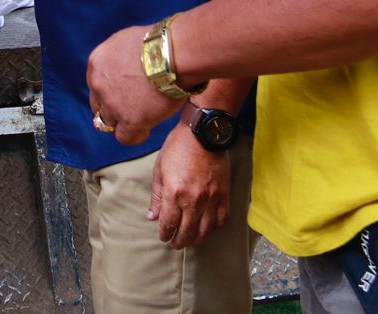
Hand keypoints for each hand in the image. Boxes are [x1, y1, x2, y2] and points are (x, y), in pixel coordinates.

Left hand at [86, 23, 183, 144]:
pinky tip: (147, 129)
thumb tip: (126, 66)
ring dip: (124, 121)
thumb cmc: (160, 44)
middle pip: (99, 105)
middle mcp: (99, 84)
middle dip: (113, 108)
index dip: (110, 92)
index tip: (123, 94)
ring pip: (109, 122)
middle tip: (131, 108)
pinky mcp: (130, 120)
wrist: (174, 54)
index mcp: (97, 62)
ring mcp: (112, 104)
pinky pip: (125, 138)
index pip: (96, 85)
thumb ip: (119, 57)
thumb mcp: (127, 41)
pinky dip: (136, 135)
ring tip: (143, 118)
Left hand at [150, 121, 229, 248]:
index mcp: (175, 194)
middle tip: (176, 244)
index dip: (165, 234)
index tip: (164, 237)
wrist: (203, 133)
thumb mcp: (160, 170)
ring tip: (191, 241)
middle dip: (180, 241)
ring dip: (197, 240)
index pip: (169, 224)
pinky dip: (214, 229)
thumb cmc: (178, 148)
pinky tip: (208, 230)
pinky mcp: (224, 195)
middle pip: (187, 232)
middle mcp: (194, 200)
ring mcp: (212, 199)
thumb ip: (157, 196)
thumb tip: (153, 217)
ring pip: (205, 231)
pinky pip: (221, 220)